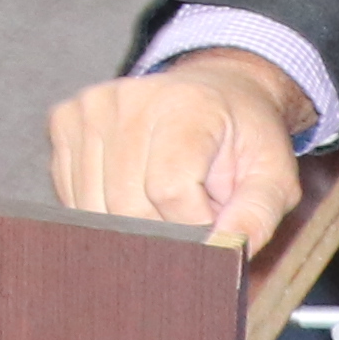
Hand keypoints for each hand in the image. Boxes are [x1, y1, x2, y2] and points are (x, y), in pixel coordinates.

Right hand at [41, 50, 316, 254]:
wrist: (215, 89)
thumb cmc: (243, 137)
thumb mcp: (273, 176)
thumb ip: (256, 214)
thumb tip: (225, 250)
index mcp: (186, 105)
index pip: (169, 192)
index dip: (193, 223)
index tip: (214, 219)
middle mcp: (130, 98)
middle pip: (127, 204)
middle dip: (163, 228)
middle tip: (191, 212)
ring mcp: (91, 106)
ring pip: (94, 206)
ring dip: (132, 223)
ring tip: (164, 200)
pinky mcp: (65, 118)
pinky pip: (73, 195)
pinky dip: (103, 209)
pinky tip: (133, 190)